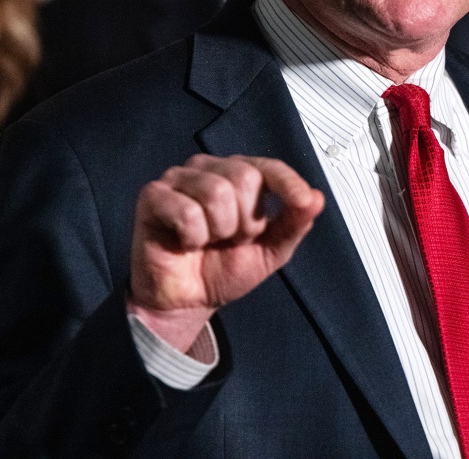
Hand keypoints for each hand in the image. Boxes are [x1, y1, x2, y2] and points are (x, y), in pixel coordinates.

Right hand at [128, 154, 323, 351]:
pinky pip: (186, 211)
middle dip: (245, 221)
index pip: (268, 167)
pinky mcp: (152, 196)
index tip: (302, 201)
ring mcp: (178, 178)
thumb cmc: (222, 269)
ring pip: (216, 193)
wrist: (187, 302)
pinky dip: (192, 236)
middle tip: (229, 239)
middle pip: (244, 178)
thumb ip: (294, 224)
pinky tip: (185, 242)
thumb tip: (316, 198)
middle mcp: (208, 169)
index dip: (288, 183)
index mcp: (238, 175)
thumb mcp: (270, 251)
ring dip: (218, 231)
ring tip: (208, 241)